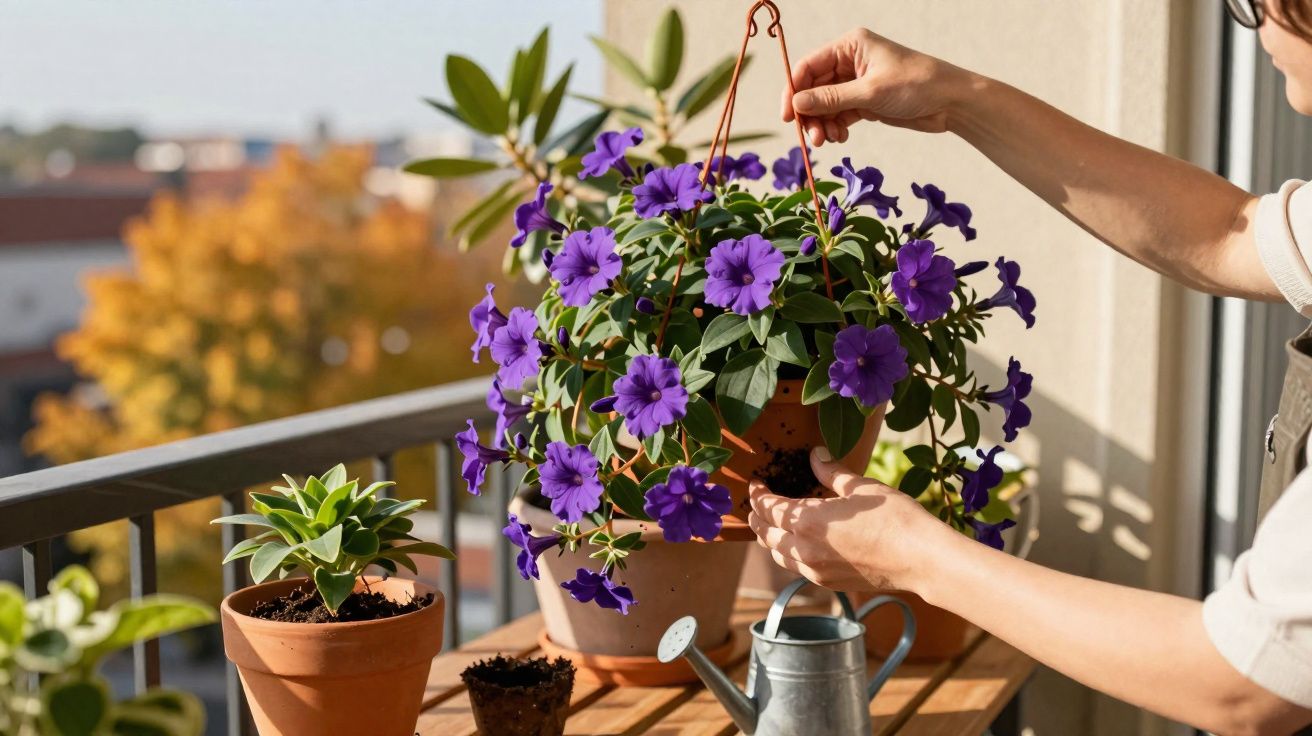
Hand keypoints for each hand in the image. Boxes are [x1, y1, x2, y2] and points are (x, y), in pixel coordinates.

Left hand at [747, 447, 945, 592]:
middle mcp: (805, 549)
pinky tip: (796, 547)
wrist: (920, 559)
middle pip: (766, 534)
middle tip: (755, 505)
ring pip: (778, 555)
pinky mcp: (829, 583)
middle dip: (757, 518)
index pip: (769, 508)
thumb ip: (832, 473)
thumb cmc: (895, 518)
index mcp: (808, 521)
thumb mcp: (861, 487)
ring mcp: (815, 570)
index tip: (756, 484)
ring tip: (768, 527)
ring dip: (769, 539)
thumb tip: (816, 455)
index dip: (758, 495)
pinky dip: (788, 555)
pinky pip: (797, 569)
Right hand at [782, 28, 975, 144]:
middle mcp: (850, 62)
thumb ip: (831, 99)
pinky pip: (839, 115)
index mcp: (850, 46)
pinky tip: (841, 138)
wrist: (950, 102)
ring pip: (825, 105)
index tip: (788, 116)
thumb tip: (796, 103)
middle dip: (810, 114)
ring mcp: (856, 82)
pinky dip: (835, 127)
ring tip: (829, 140)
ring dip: (822, 124)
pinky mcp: (865, 102)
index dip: (794, 90)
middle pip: (814, 88)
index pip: (808, 67)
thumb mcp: (869, 92)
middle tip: (813, 138)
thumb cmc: (916, 85)